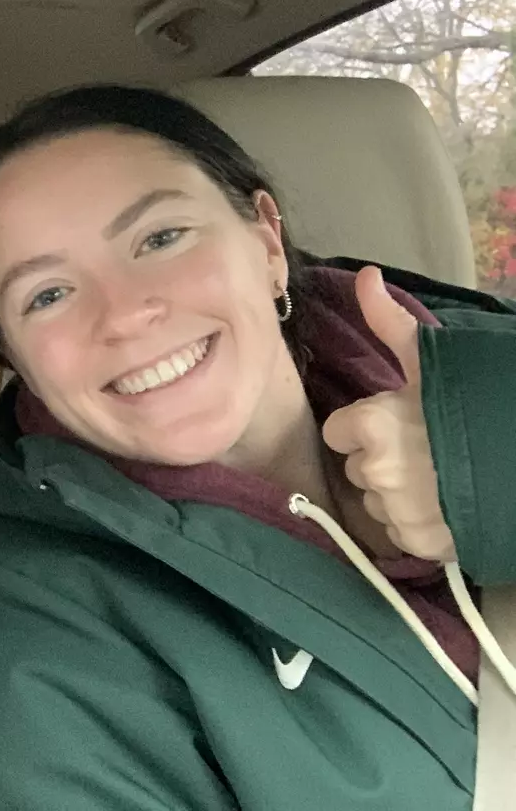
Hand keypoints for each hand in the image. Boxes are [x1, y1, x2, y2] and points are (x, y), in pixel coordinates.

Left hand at [322, 267, 454, 561]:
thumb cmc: (478, 403)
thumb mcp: (432, 358)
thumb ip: (389, 322)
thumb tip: (365, 275)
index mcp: (369, 424)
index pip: (339, 431)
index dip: (363, 427)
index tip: (393, 424)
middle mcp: (375, 470)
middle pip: (358, 467)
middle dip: (382, 459)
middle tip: (425, 449)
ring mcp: (398, 511)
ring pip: (377, 502)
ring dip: (398, 493)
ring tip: (440, 478)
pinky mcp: (421, 543)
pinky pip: (400, 533)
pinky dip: (419, 524)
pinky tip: (447, 505)